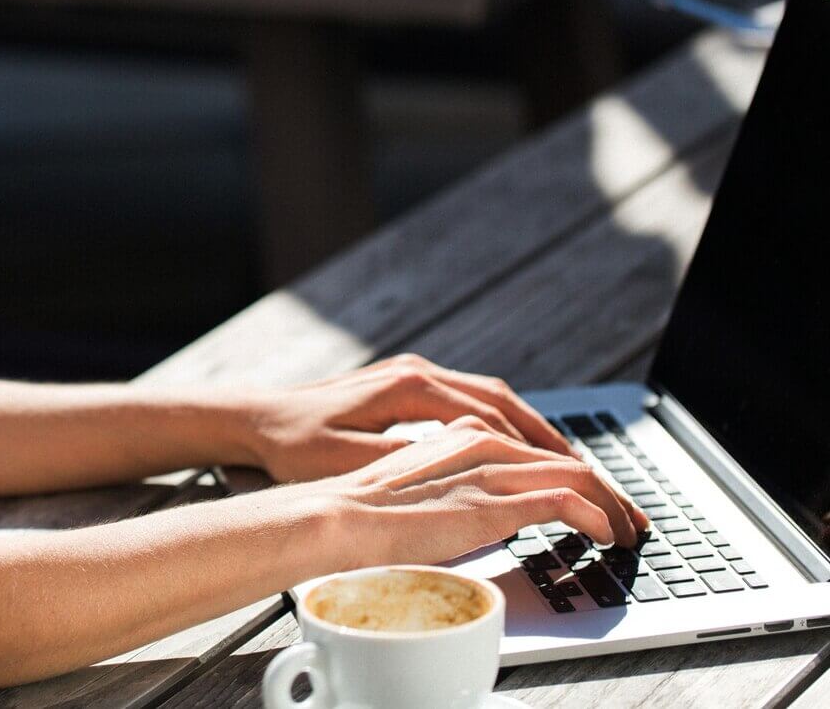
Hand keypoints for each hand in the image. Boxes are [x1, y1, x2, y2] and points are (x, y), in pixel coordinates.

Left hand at [237, 353, 582, 483]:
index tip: (578, 480)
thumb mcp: (342, 461)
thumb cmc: (293, 446)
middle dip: (554, 440)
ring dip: (534, 431)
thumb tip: (456, 466)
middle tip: (597, 478)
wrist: (256, 418)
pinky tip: (523, 452)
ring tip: (575, 468)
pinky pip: (473, 402)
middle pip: (507, 402)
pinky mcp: (408, 387)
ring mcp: (415, 375)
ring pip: (495, 398)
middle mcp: (420, 372)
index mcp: (411, 388)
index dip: (540, 452)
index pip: (495, 418)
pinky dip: (506, 425)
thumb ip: (399, 460)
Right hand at [304, 416, 649, 568]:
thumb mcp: (404, 483)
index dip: (569, 472)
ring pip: (576, 474)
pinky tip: (606, 536)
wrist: (332, 517)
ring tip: (627, 530)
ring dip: (611, 503)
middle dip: (605, 487)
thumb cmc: (352, 510)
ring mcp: (488, 468)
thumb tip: (463, 506)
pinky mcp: (493, 501)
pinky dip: (596, 517)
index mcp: (456, 433)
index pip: (532, 447)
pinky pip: (566, 503)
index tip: (591, 497)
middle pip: (563, 457)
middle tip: (628, 516)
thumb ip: (440, 482)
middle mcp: (478, 440)